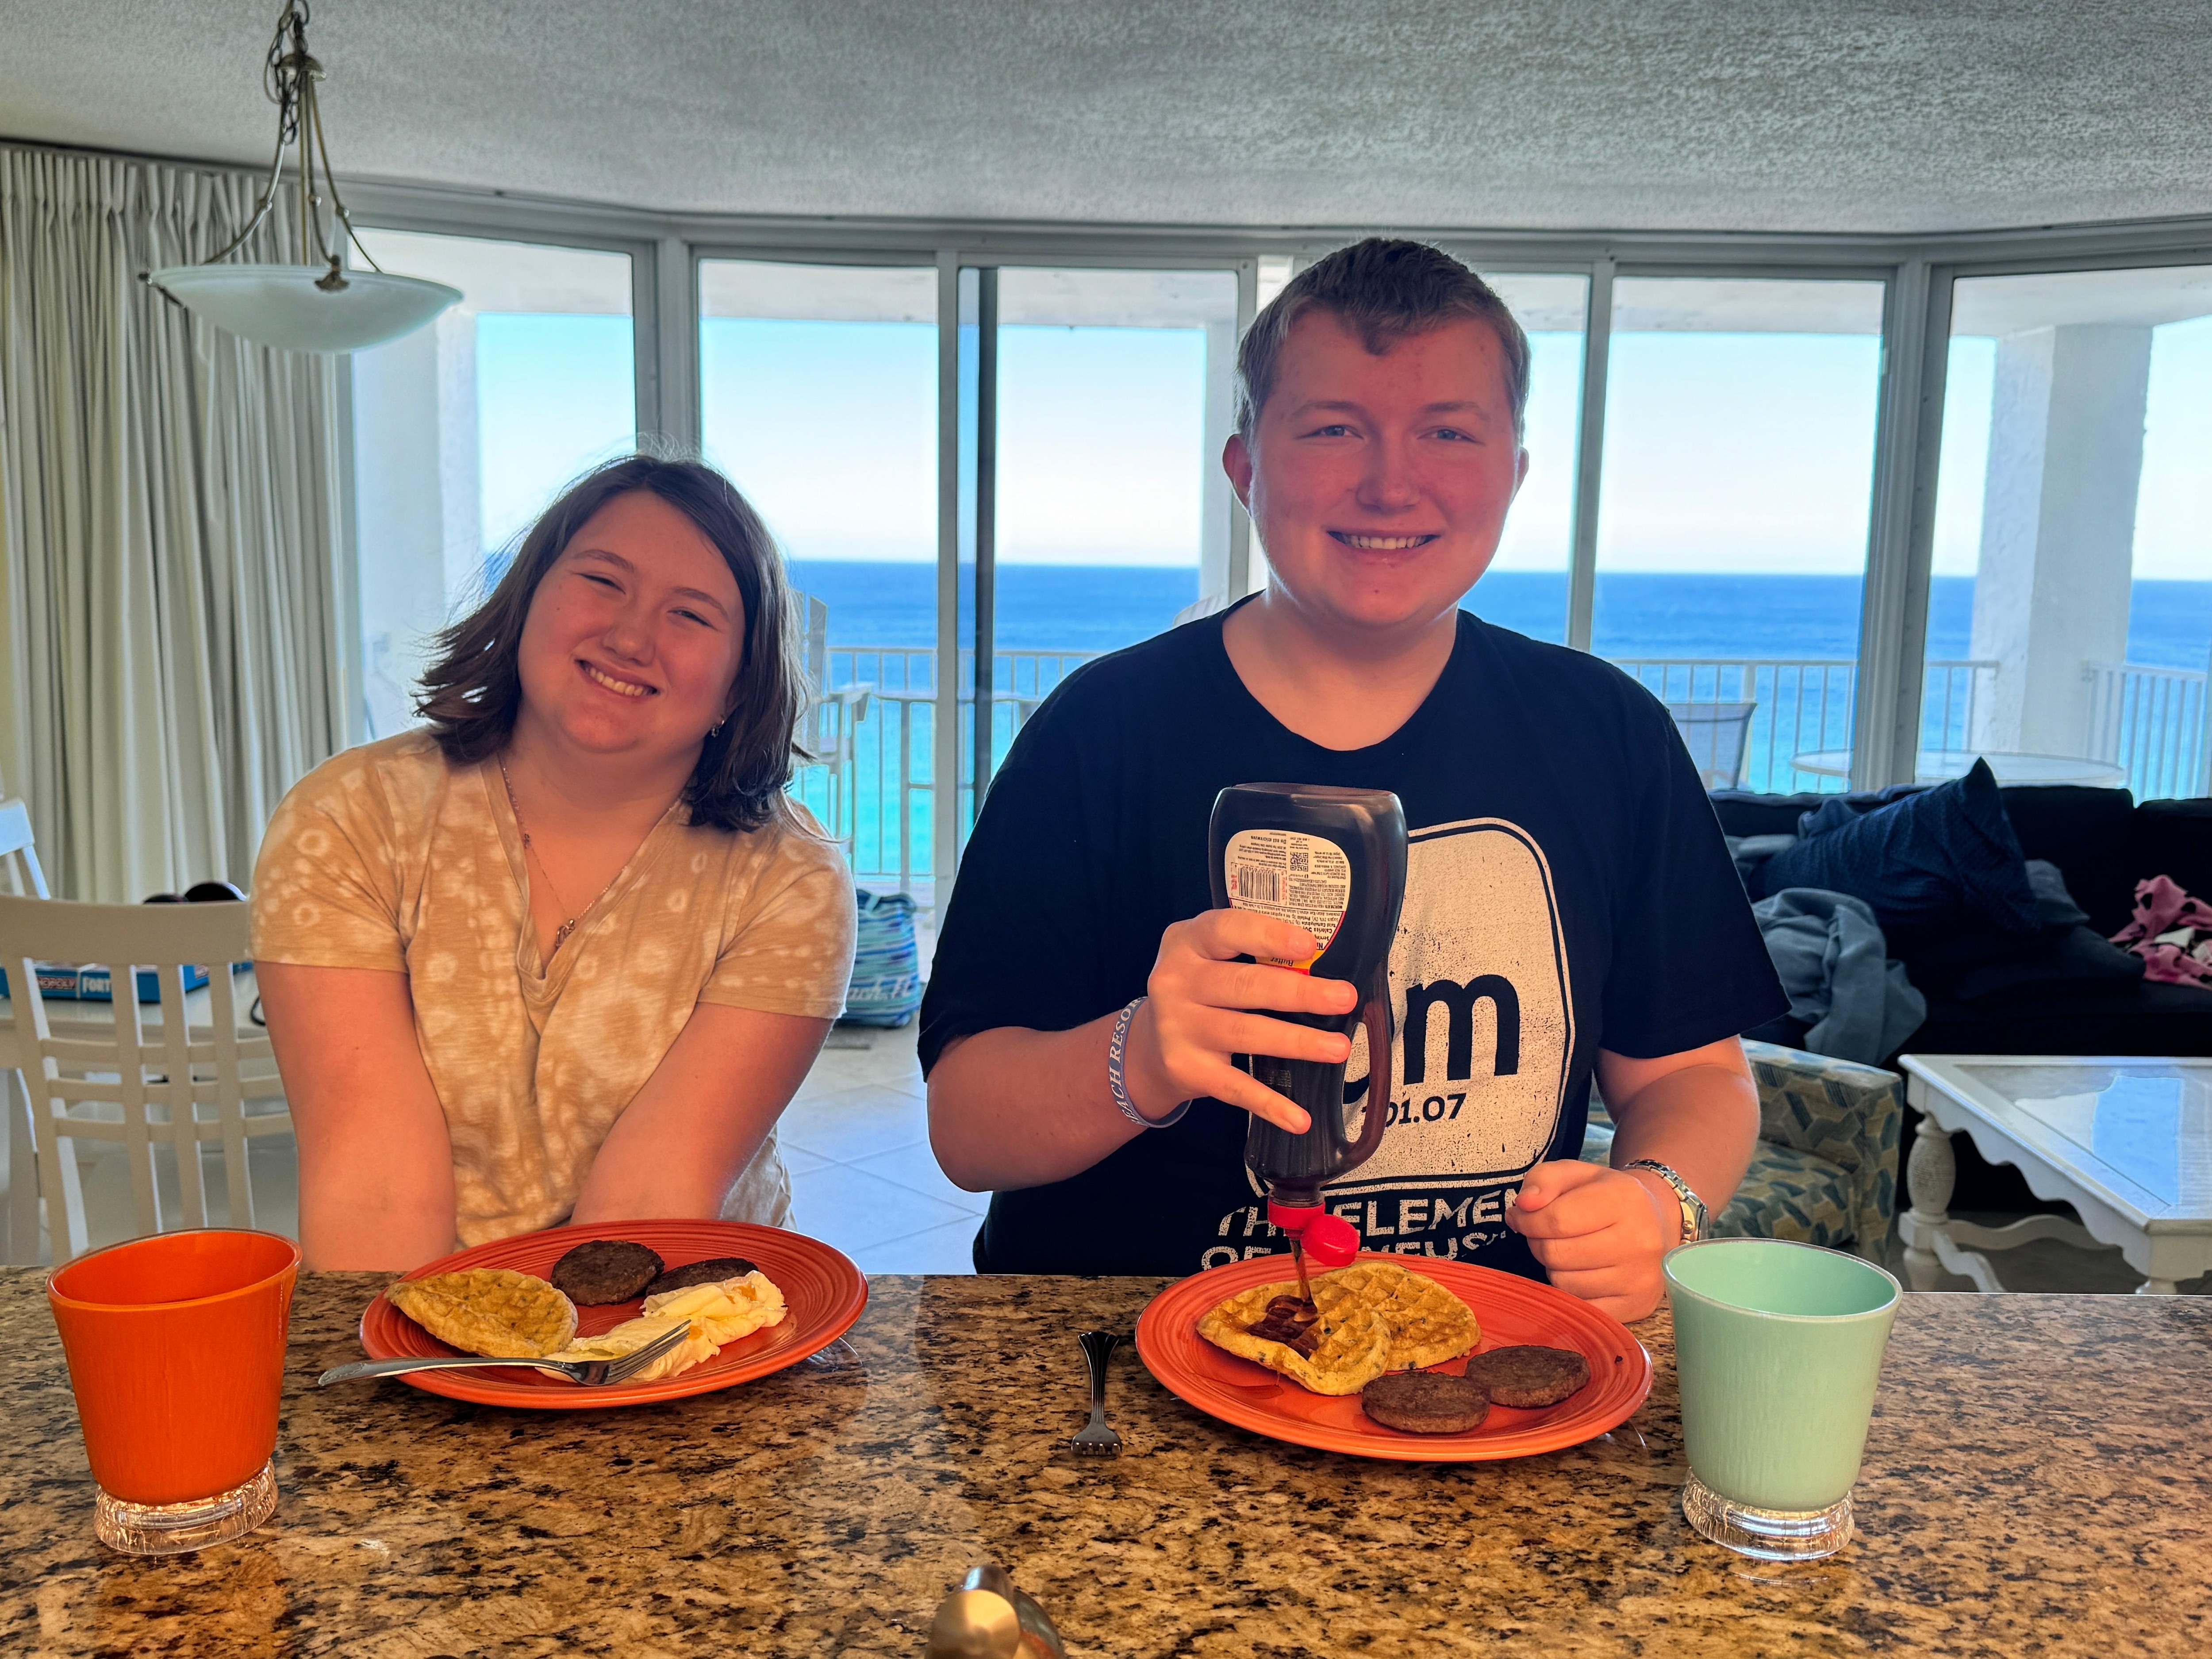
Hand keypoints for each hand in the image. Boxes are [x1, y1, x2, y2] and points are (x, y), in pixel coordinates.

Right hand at [1122, 909, 1360, 1133]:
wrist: (1148, 1045)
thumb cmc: (1199, 988)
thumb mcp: (1210, 956)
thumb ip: (1251, 952)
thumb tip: (1320, 963)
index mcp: (1186, 942)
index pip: (1226, 930)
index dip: (1267, 936)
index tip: (1308, 945)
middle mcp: (1175, 982)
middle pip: (1243, 985)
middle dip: (1299, 993)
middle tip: (1344, 997)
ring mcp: (1179, 1028)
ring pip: (1245, 1033)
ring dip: (1296, 1041)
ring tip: (1338, 1048)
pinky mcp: (1187, 1070)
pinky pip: (1235, 1087)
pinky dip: (1269, 1104)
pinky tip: (1299, 1118)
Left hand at [1504, 1160, 1673, 1321]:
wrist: (1657, 1222)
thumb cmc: (1607, 1196)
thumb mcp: (1576, 1174)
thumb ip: (1543, 1180)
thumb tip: (1523, 1205)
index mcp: (1624, 1200)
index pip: (1556, 1220)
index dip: (1527, 1220)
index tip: (1521, 1217)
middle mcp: (1639, 1241)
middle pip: (1557, 1254)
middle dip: (1539, 1243)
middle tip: (1546, 1235)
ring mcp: (1641, 1278)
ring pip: (1565, 1284)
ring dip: (1554, 1269)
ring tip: (1568, 1252)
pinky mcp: (1638, 1306)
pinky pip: (1582, 1309)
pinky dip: (1572, 1294)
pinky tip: (1582, 1274)